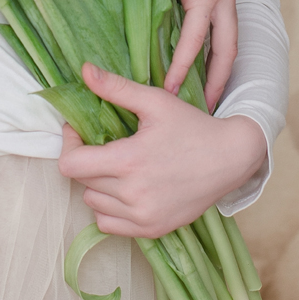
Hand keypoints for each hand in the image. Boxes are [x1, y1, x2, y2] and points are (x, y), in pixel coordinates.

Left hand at [59, 64, 266, 237]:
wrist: (229, 158)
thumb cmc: (192, 126)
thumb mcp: (154, 101)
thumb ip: (116, 88)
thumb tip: (84, 70)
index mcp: (129, 161)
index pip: (71, 165)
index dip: (69, 143)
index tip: (77, 129)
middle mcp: (133, 195)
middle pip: (81, 181)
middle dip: (85, 158)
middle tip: (101, 142)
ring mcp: (143, 217)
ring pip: (93, 203)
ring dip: (96, 183)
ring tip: (114, 164)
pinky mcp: (152, 229)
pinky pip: (109, 224)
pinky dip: (108, 207)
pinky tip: (123, 187)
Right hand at [164, 0, 237, 112]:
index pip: (224, 29)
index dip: (217, 55)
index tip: (208, 78)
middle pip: (229, 47)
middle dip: (220, 77)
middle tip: (208, 106)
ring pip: (220, 49)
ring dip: (209, 78)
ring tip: (193, 104)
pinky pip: (195, 38)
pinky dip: (182, 62)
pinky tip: (170, 82)